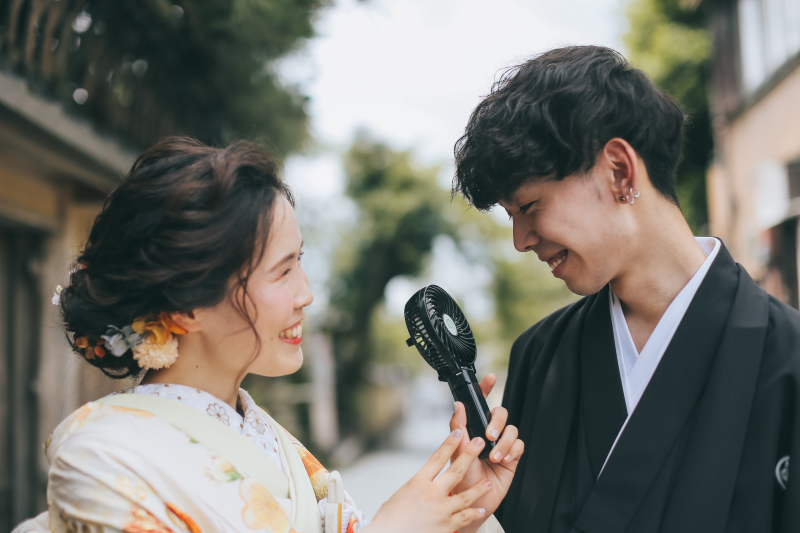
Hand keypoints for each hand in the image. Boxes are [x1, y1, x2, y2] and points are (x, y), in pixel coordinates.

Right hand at [365, 429, 492, 532]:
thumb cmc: (388, 521)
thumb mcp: (397, 497)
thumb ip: (413, 489)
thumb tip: (418, 486)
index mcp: (417, 483)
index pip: (437, 458)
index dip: (449, 443)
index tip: (458, 432)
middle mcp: (431, 494)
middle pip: (456, 470)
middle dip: (470, 454)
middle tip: (480, 443)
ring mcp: (441, 510)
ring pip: (466, 496)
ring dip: (479, 488)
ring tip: (488, 482)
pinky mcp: (446, 526)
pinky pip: (464, 517)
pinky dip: (474, 513)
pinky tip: (481, 510)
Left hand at [449, 374, 523, 532]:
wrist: (469, 501)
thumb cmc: (458, 478)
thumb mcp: (456, 451)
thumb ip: (459, 427)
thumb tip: (457, 404)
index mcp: (473, 428)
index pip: (480, 405)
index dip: (486, 389)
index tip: (490, 378)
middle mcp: (488, 434)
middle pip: (501, 414)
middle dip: (497, 421)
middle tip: (489, 436)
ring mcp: (501, 444)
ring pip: (512, 430)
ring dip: (504, 441)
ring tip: (494, 456)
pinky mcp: (512, 457)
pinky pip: (519, 445)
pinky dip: (512, 450)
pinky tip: (504, 460)